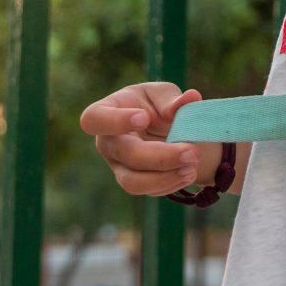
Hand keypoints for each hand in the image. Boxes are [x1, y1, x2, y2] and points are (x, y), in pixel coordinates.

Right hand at [80, 82, 214, 196]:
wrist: (168, 129)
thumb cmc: (157, 105)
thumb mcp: (164, 94)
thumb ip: (173, 99)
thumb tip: (191, 98)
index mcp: (107, 111)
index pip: (94, 119)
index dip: (115, 121)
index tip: (144, 118)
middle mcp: (108, 142)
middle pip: (125, 154)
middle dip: (160, 156)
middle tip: (191, 152)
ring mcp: (118, 166)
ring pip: (133, 182)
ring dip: (165, 177)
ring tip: (191, 167)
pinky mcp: (134, 183)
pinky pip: (150, 191)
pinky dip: (172, 183)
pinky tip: (189, 172)